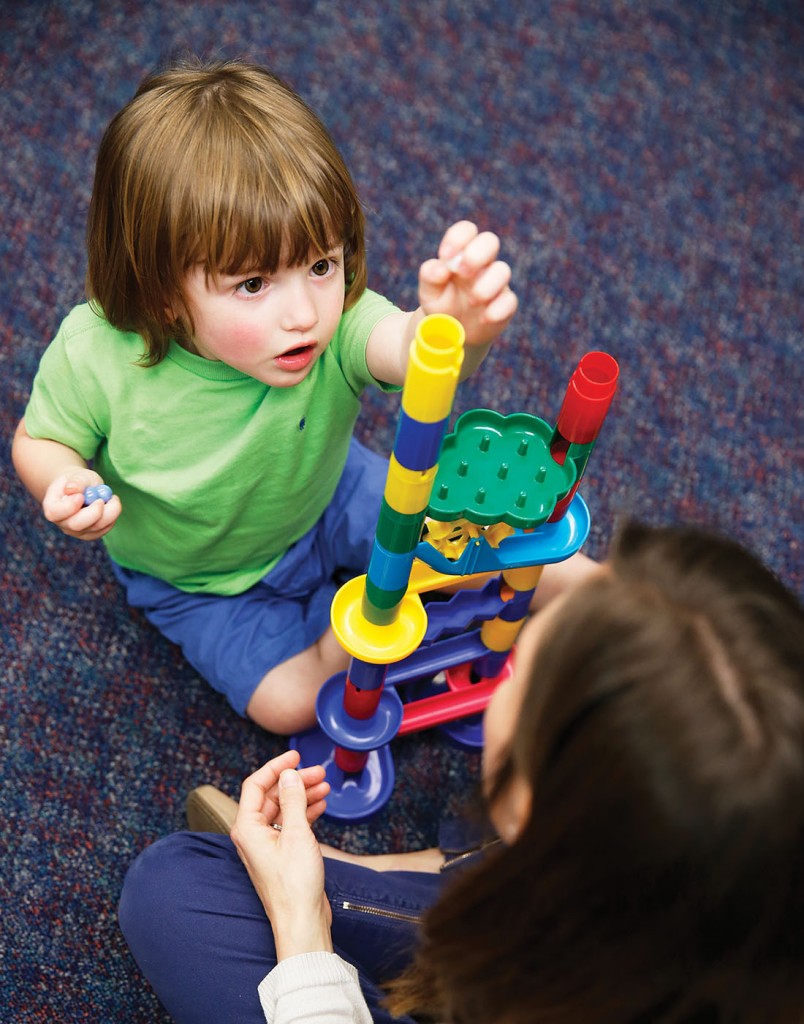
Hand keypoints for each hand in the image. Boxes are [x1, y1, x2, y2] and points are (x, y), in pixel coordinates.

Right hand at [42, 469, 121, 540]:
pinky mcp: (91, 534)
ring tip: (110, 496)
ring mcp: (77, 532)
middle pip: (76, 525)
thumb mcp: (78, 475)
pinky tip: (111, 504)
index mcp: (52, 506)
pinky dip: (113, 516)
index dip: (69, 506)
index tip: (81, 496)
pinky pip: (105, 529)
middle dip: (94, 512)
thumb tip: (72, 489)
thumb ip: (76, 481)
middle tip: (102, 499)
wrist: (83, 490)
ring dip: (109, 511)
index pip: (55, 512)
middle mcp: (63, 523)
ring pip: (95, 528)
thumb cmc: (79, 481)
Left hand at [230, 750, 332, 959]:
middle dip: (295, 781)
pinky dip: (305, 812)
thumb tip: (289, 774)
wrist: (301, 921)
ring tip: (325, 787)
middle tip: (319, 772)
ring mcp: (266, 845)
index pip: (256, 785)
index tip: (296, 755)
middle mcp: (253, 835)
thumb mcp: (296, 834)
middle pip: (272, 796)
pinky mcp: (280, 854)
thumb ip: (292, 799)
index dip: (276, 767)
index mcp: (247, 828)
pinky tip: (320, 806)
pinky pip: (290, 824)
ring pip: (283, 809)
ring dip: (303, 795)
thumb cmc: (294, 884)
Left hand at [418, 220, 517, 348]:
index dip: (458, 238)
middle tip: (462, 273)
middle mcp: (482, 264)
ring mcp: (496, 283)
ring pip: (503, 270)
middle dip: (476, 254)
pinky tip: (483, 319)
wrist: (453, 335)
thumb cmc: (442, 305)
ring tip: (472, 301)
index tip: (445, 256)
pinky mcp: (505, 305)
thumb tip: (441, 268)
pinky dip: (497, 310)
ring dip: (486, 285)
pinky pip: (510, 301)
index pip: (466, 230)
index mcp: (462, 254)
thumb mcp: (429, 292)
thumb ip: (429, 276)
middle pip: (490, 241)